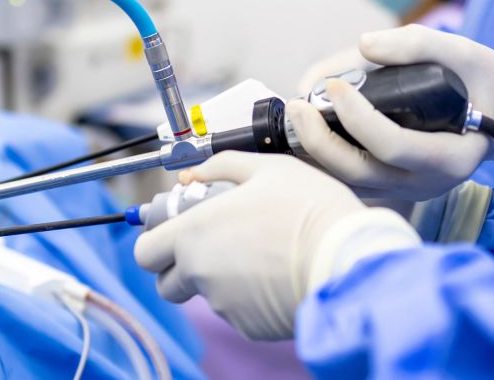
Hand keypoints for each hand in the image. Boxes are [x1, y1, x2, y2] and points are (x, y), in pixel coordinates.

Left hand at [134, 151, 419, 339]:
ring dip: (223, 278)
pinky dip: (250, 297)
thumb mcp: (269, 168)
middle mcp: (200, 273)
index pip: (145, 252)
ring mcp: (224, 305)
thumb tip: (193, 174)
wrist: (348, 258)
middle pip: (168, 283)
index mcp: (194, 233)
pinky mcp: (249, 326)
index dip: (156, 241)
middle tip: (217, 245)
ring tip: (264, 253)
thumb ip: (222, 166)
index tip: (177, 231)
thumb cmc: (311, 209)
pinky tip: (278, 274)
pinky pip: (238, 311)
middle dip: (182, 267)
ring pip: (208, 295)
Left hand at [286, 24, 493, 200]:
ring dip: (314, 151)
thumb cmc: (484, 80)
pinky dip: (322, 156)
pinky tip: (305, 127)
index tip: (336, 85)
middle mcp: (427, 184)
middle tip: (297, 106)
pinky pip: (348, 179)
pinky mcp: (391, 185)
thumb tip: (365, 44)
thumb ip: (419, 44)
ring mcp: (407, 190)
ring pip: (348, 182)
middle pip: (361, 173)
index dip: (357, 117)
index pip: (393, 146)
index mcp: (452, 158)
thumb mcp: (466, 51)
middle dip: (321, 141)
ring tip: (295, 114)